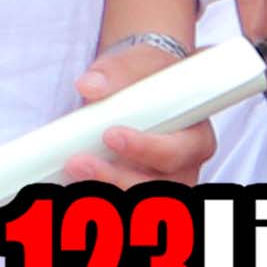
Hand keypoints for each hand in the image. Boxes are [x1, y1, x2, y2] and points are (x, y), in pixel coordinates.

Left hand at [75, 42, 218, 186]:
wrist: (138, 85)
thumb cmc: (148, 77)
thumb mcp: (139, 64)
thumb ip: (117, 72)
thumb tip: (91, 84)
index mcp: (196, 138)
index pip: (178, 152)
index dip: (147, 150)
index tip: (111, 135)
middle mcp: (183, 168)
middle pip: (157, 186)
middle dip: (115, 177)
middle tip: (78, 160)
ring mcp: (159, 184)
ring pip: (136, 199)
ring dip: (101, 189)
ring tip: (71, 169)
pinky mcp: (133, 189)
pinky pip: (115, 203)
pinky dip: (93, 197)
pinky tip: (71, 183)